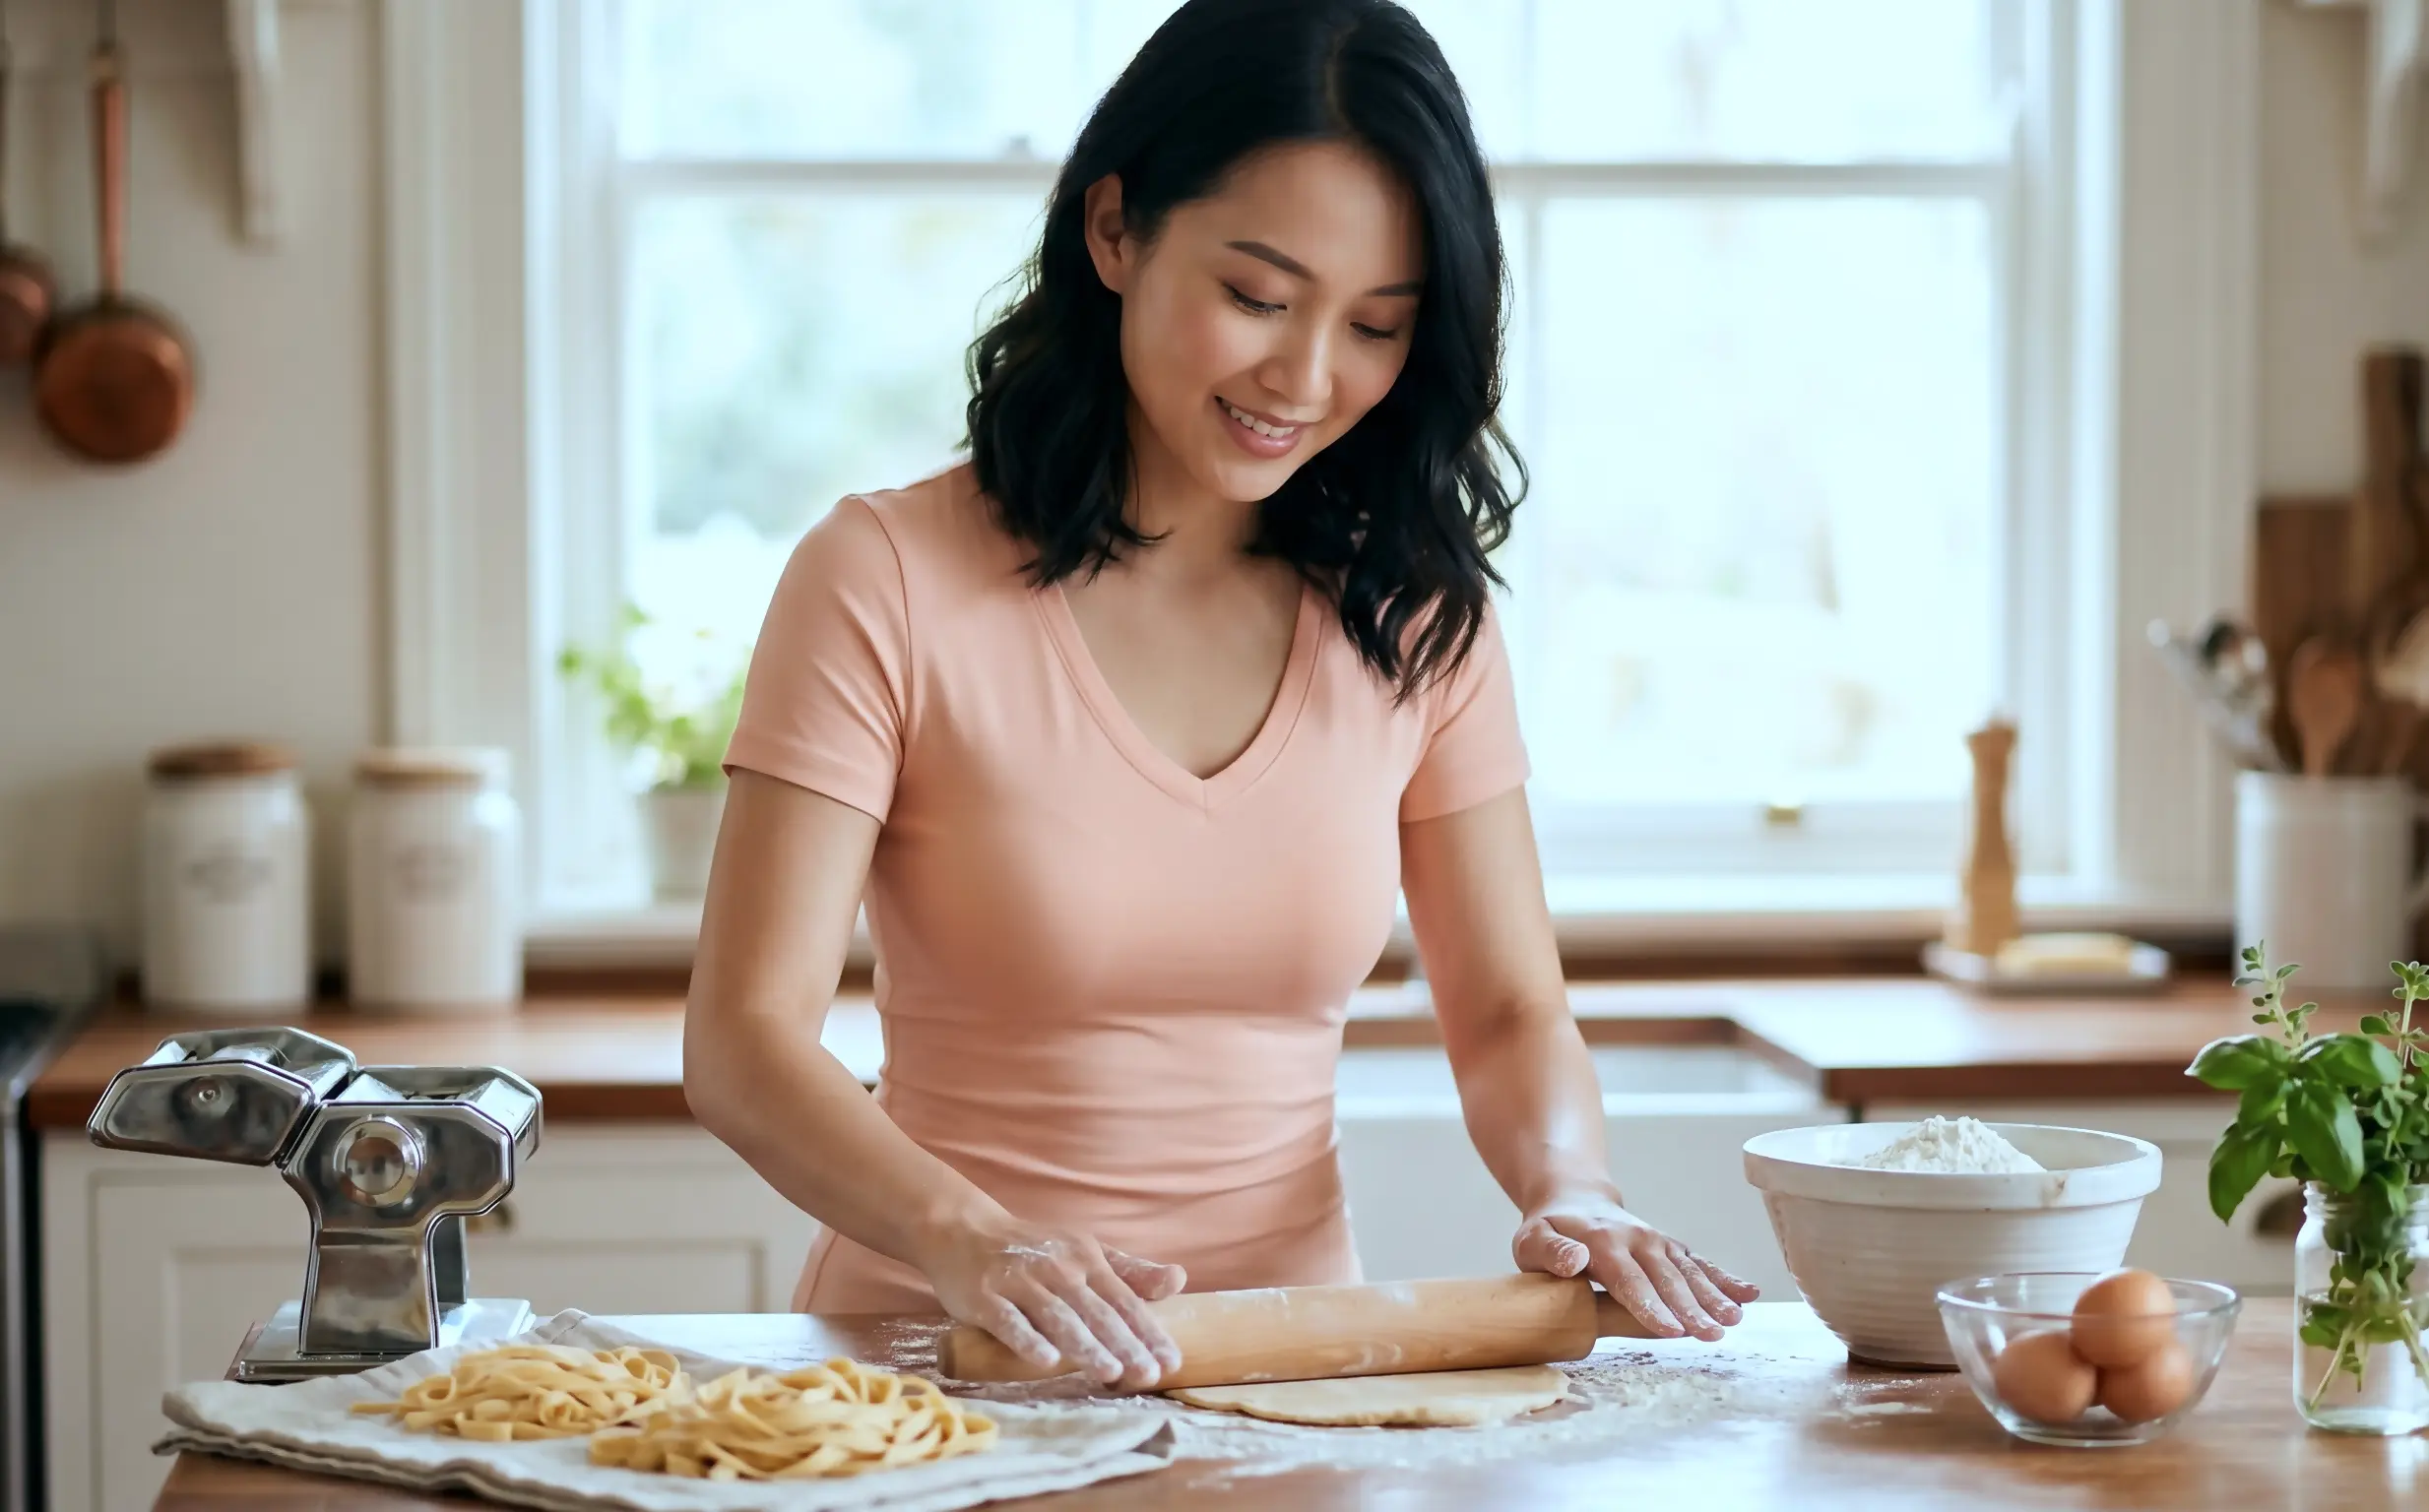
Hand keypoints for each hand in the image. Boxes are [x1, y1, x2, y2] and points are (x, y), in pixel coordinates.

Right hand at [915, 1210, 1185, 1387]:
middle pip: (1096, 1312)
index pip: (1124, 1300)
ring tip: (1110, 1372)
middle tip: (1148, 1374)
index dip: (1148, 1331)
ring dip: (1085, 1345)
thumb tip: (1179, 1280)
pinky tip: (1046, 1361)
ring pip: (1058, 1318)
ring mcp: (1020, 1282)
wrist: (964, 1229)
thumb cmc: (1033, 1249)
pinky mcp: (985, 1296)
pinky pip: (1009, 1321)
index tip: (1171, 1361)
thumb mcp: (1086, 1253)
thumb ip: (1130, 1272)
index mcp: (1087, 1259)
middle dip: (1125, 1344)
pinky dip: (1027, 1340)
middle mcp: (1058, 1269)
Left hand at [1513, 1191, 1759, 1342]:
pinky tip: (1748, 1294)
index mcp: (1603, 1242)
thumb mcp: (1532, 1240)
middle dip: (1691, 1308)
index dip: (1651, 1306)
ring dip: (1713, 1296)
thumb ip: (1550, 1252)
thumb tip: (1575, 1260)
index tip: (1672, 1331)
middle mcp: (1637, 1239)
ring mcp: (1657, 1242)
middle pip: (1666, 1279)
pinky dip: (1723, 1277)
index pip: (1628, 1280)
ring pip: (1688, 1271)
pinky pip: (1698, 1262)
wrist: (1572, 1198)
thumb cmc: (1548, 1230)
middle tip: (1712, 1334)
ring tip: (1734, 1320)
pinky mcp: (1669, 1247)